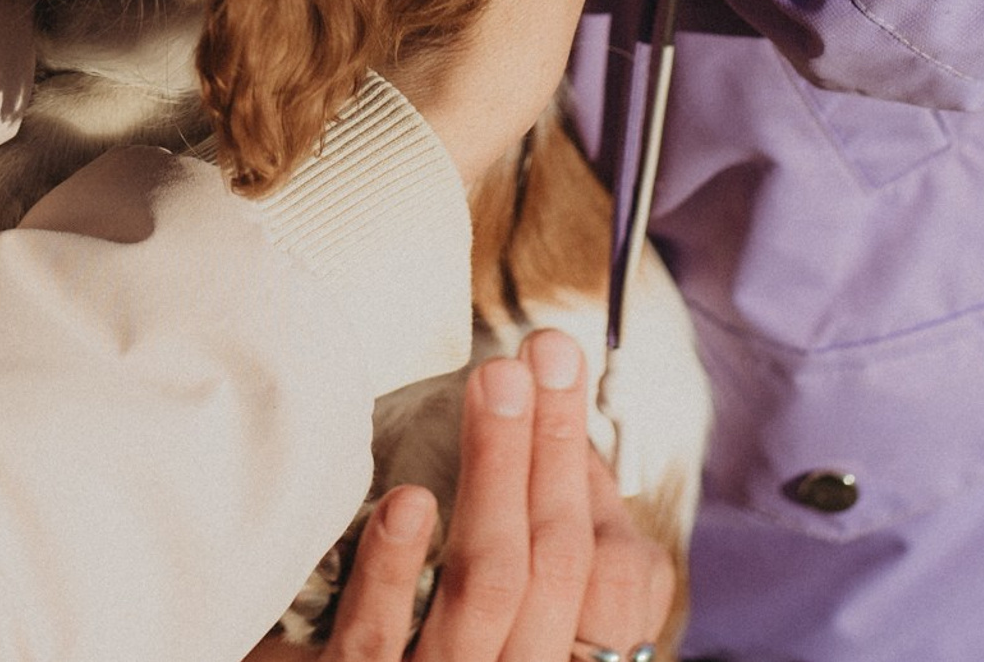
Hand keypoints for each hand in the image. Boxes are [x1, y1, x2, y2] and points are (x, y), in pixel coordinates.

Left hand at [322, 332, 675, 660]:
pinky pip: (375, 639)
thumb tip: (554, 427)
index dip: (587, 472)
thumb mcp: (492, 604)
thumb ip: (528, 536)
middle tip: (541, 351)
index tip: (559, 370)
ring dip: (494, 473)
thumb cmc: (418, 645)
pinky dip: (393, 568)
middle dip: (551, 447)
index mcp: (557, 652)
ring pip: (483, 587)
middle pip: (553, 564)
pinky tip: (407, 500)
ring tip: (494, 384)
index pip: (607, 575)